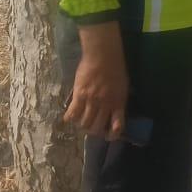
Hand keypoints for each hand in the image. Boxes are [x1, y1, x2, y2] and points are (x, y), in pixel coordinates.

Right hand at [63, 22, 127, 140]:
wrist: (103, 55)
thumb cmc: (116, 68)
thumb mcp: (123, 86)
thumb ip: (118, 99)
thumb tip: (116, 110)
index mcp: (118, 103)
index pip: (117, 125)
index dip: (112, 134)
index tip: (108, 135)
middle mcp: (105, 105)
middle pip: (97, 127)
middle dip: (93, 131)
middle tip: (90, 128)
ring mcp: (91, 101)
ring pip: (84, 123)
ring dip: (82, 125)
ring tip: (80, 122)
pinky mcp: (79, 95)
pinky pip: (72, 113)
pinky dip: (69, 118)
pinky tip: (68, 118)